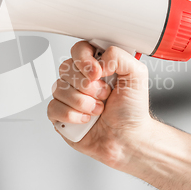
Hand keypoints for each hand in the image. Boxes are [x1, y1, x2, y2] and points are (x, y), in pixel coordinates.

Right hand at [48, 40, 155, 169]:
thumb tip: (98, 60)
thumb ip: (120, 56)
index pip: (79, 50)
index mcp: (96, 66)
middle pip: (66, 68)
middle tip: (104, 95)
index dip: (84, 60)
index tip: (99, 73)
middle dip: (88, 86)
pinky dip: (73, 115)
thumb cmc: (132, 111)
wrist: (128, 139)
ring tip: (98, 109)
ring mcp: (69, 97)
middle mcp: (80, 79)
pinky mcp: (60, 115)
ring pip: (59, 89)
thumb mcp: (137, 75)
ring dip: (84, 103)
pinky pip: (53, 107)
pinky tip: (86, 119)